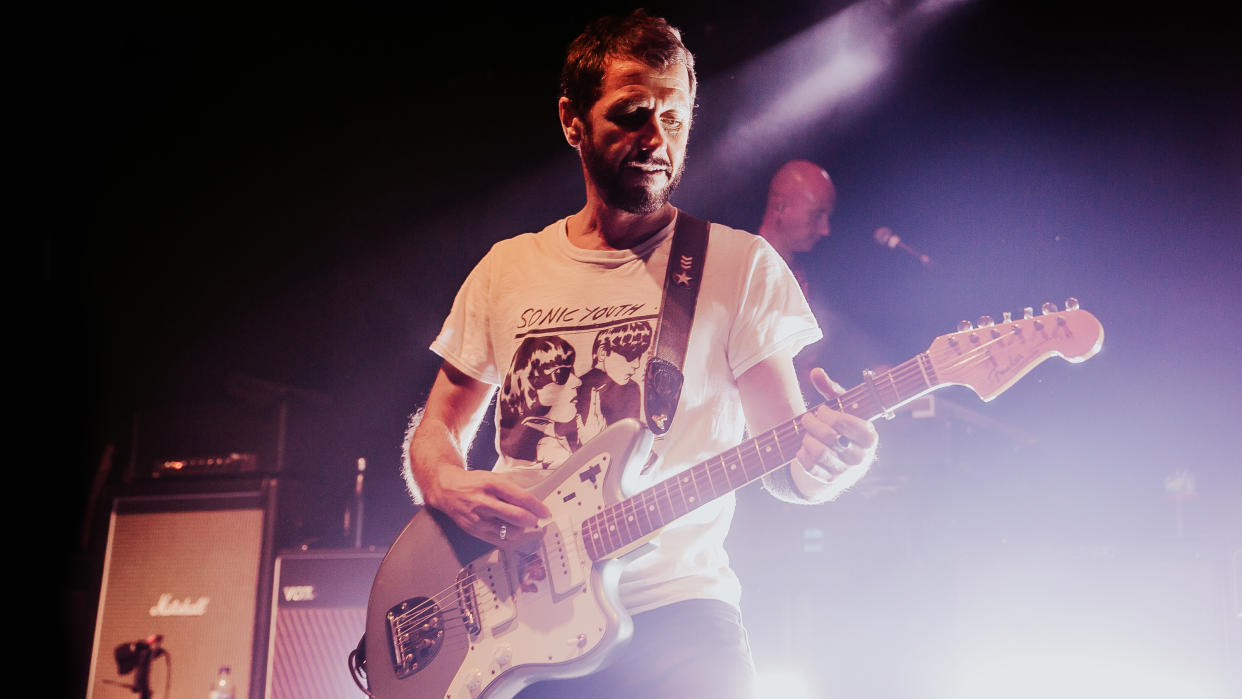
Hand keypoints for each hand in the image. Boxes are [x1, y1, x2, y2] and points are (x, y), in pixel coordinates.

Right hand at [425, 467, 550, 548]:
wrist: (448, 490)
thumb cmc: (474, 483)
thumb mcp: (494, 477)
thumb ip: (512, 489)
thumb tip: (532, 504)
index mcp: (492, 484)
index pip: (521, 498)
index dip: (537, 507)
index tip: (545, 512)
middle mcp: (484, 502)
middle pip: (517, 517)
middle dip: (531, 521)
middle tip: (535, 520)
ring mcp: (479, 519)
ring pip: (510, 532)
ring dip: (520, 530)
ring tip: (518, 524)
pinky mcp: (474, 531)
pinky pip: (500, 541)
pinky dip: (508, 537)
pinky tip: (507, 529)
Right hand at [576, 386, 606, 443]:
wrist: (598, 447)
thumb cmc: (587, 440)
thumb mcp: (580, 430)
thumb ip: (579, 421)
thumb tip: (577, 415)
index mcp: (592, 417)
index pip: (593, 404)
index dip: (593, 396)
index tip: (593, 390)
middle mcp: (599, 418)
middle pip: (598, 405)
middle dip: (597, 397)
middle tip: (596, 390)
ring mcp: (603, 421)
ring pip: (600, 410)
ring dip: (597, 405)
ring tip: (596, 398)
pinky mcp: (605, 424)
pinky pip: (601, 416)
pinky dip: (599, 413)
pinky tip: (597, 413)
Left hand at [796, 368, 878, 479]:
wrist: (844, 460)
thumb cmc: (844, 426)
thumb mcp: (843, 407)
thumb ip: (831, 389)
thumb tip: (816, 372)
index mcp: (869, 436)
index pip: (846, 424)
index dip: (828, 415)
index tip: (822, 410)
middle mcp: (860, 456)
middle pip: (830, 438)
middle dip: (813, 423)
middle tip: (808, 417)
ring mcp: (845, 470)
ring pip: (819, 453)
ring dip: (807, 438)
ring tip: (806, 432)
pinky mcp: (829, 479)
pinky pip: (809, 466)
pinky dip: (802, 453)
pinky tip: (804, 446)